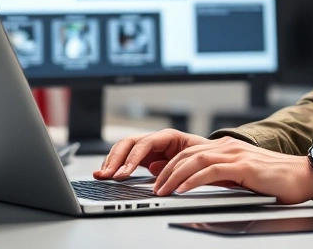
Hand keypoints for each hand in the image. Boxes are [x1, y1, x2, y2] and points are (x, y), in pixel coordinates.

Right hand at [93, 129, 210, 179]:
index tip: (123, 174)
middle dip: (115, 158)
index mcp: (169, 137)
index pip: (145, 143)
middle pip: (129, 143)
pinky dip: (115, 165)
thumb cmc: (206, 156)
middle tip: (106, 175)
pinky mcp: (145, 158)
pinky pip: (126, 158)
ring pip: (124, 149)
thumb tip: (155, 168)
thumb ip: (179, 162)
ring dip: (111, 161)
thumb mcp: (197, 158)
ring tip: (101, 175)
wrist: (211, 157)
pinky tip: (106, 174)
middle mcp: (156, 140)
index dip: (132, 158)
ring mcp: (149, 148)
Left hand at [151, 136, 312, 204]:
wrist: (303, 176)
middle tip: (154, 186)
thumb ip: (224, 175)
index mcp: (229, 148)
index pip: (192, 152)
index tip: (157, 176)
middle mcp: (230, 147)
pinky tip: (183, 189)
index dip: (171, 163)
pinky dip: (193, 180)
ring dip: (174, 175)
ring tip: (162, 189)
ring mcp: (236, 154)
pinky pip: (211, 171)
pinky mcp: (243, 166)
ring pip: (195, 160)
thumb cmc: (278, 179)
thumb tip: (202, 184)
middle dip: (167, 170)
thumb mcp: (244, 175)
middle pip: (188, 154)